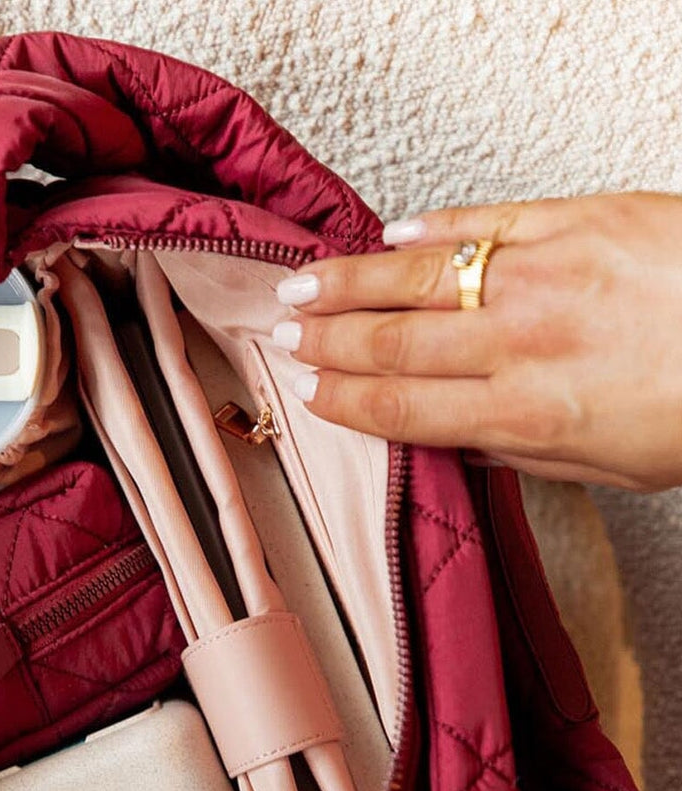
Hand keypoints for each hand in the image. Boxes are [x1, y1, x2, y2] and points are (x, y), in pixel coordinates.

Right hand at [272, 190, 681, 489]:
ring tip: (301, 283)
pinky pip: (483, 223)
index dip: (345, 398)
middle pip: (394, 341)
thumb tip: (461, 440)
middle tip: (282, 332)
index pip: (404, 407)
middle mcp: (520, 342)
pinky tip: (393, 236)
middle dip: (329, 338)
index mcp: (525, 412)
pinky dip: (431, 230)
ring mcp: (543, 273)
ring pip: (419, 278)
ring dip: (351, 282)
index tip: (310, 390)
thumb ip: (525, 452)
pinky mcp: (577, 219)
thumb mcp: (613, 467)